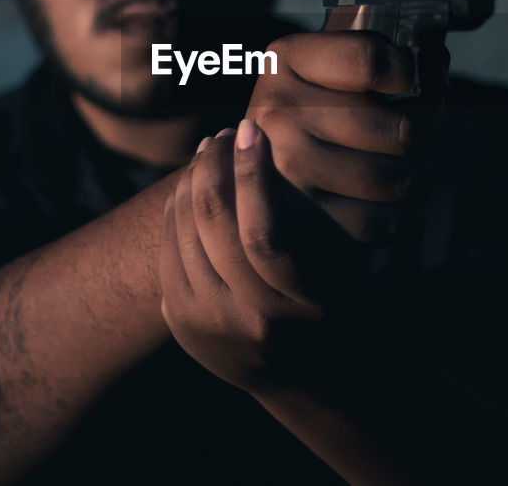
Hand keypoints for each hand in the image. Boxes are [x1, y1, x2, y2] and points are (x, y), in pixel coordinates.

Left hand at [159, 120, 355, 394]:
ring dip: (193, 180)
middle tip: (227, 133)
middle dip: (215, 165)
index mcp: (295, 307)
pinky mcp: (177, 323)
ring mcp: (204, 325)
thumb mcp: (340, 269)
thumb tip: (268, 144)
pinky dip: (177, 207)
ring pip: (182, 229)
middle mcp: (245, 321)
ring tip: (211, 150)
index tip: (255, 129)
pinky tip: (193, 186)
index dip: (252, 173)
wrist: (304, 377)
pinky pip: (167, 247)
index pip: (262, 233)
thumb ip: (309, 218)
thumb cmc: (333, 303)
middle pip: (212, 224)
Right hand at [244, 32, 424, 244]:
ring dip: (406, 183)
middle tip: (405, 144)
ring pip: (391, 179)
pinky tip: (376, 205)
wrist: (257, 185)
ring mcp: (283, 164)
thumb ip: (364, 66)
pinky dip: (386, 220)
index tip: (404, 83)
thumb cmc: (310, 121)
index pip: (370, 60)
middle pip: (397, 128)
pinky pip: (373, 221)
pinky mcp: (295, 218)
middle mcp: (277, 109)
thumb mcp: (321, 75)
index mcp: (286, 59)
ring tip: (396, 176)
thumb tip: (423, 78)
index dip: (403, 73)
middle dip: (413, 142)